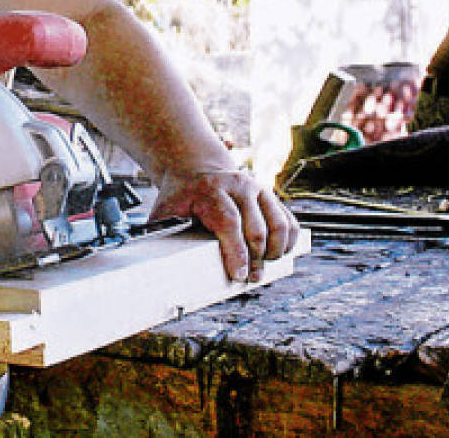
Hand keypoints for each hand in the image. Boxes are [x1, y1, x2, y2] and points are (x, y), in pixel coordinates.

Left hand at [150, 168, 299, 281]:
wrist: (195, 169)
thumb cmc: (180, 196)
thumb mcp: (165, 210)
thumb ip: (162, 233)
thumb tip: (160, 264)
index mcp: (210, 189)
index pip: (228, 222)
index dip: (236, 251)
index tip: (239, 275)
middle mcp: (238, 185)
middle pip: (255, 228)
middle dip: (256, 259)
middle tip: (251, 279)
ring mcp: (257, 188)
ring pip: (278, 225)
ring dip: (275, 252)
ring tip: (263, 268)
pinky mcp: (270, 195)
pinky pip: (288, 221)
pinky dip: (288, 242)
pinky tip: (279, 255)